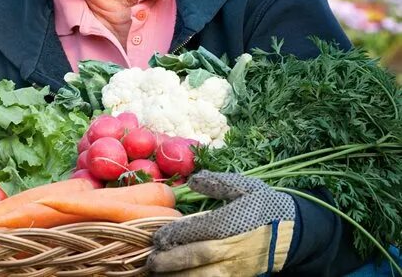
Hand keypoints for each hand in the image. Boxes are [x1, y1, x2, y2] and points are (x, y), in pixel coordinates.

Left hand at [148, 171, 295, 275]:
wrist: (296, 233)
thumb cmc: (266, 207)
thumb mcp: (246, 187)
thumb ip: (218, 183)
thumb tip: (193, 180)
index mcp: (234, 222)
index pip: (202, 230)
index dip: (178, 235)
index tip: (157, 238)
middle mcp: (235, 247)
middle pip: (200, 257)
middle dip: (174, 261)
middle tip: (152, 262)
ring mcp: (238, 266)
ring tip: (160, 275)